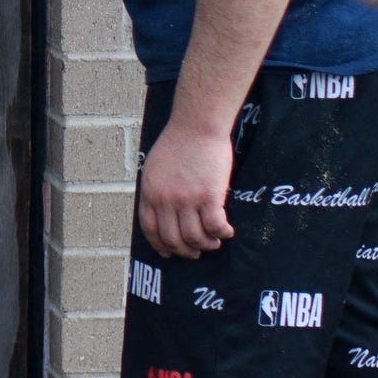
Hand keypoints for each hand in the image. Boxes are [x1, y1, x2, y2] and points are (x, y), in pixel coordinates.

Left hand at [138, 120, 238, 259]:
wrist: (197, 125)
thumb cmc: (179, 141)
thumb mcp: (155, 166)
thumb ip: (156, 189)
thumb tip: (162, 211)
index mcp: (150, 192)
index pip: (150, 229)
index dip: (160, 245)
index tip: (168, 252)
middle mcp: (166, 200)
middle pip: (173, 239)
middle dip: (185, 251)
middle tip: (196, 252)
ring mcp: (187, 199)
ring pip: (195, 237)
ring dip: (206, 245)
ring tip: (213, 242)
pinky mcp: (209, 196)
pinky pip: (215, 226)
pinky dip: (222, 233)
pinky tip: (227, 231)